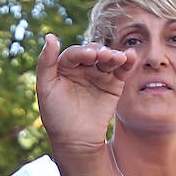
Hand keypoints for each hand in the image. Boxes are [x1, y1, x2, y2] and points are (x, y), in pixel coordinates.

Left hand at [34, 34, 135, 158]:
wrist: (75, 140)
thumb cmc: (56, 116)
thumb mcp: (45, 89)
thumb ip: (45, 63)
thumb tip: (50, 36)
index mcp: (64, 66)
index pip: (74, 53)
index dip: (81, 53)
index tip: (89, 57)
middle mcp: (82, 67)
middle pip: (93, 52)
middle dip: (99, 52)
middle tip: (104, 56)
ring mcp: (99, 75)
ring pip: (108, 59)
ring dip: (113, 55)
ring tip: (117, 58)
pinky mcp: (114, 84)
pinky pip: (121, 69)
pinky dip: (127, 62)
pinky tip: (130, 56)